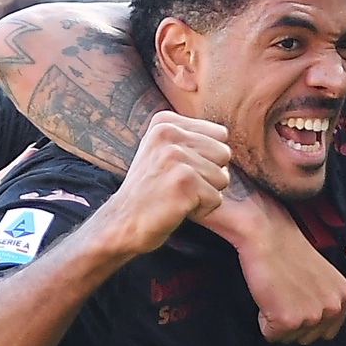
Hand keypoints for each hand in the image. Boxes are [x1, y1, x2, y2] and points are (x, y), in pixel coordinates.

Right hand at [103, 111, 231, 256]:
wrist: (121, 223)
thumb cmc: (148, 191)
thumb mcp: (161, 150)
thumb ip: (189, 138)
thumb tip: (225, 135)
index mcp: (165, 122)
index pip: (219, 135)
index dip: (206, 159)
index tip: (177, 170)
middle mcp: (169, 133)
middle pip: (224, 154)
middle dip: (209, 175)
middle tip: (178, 185)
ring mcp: (175, 156)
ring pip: (223, 177)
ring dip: (204, 194)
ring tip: (176, 196)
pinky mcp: (184, 182)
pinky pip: (216, 199)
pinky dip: (201, 211)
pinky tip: (177, 208)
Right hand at [201, 186, 345, 343]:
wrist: (266, 234)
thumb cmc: (287, 247)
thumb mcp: (321, 275)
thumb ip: (324, 298)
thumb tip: (316, 320)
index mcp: (344, 296)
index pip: (327, 331)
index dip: (306, 318)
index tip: (295, 299)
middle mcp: (332, 308)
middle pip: (308, 337)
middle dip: (292, 322)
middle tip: (283, 293)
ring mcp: (311, 316)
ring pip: (289, 338)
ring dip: (277, 320)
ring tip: (275, 292)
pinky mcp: (287, 321)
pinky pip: (271, 335)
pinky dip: (263, 320)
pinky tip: (266, 296)